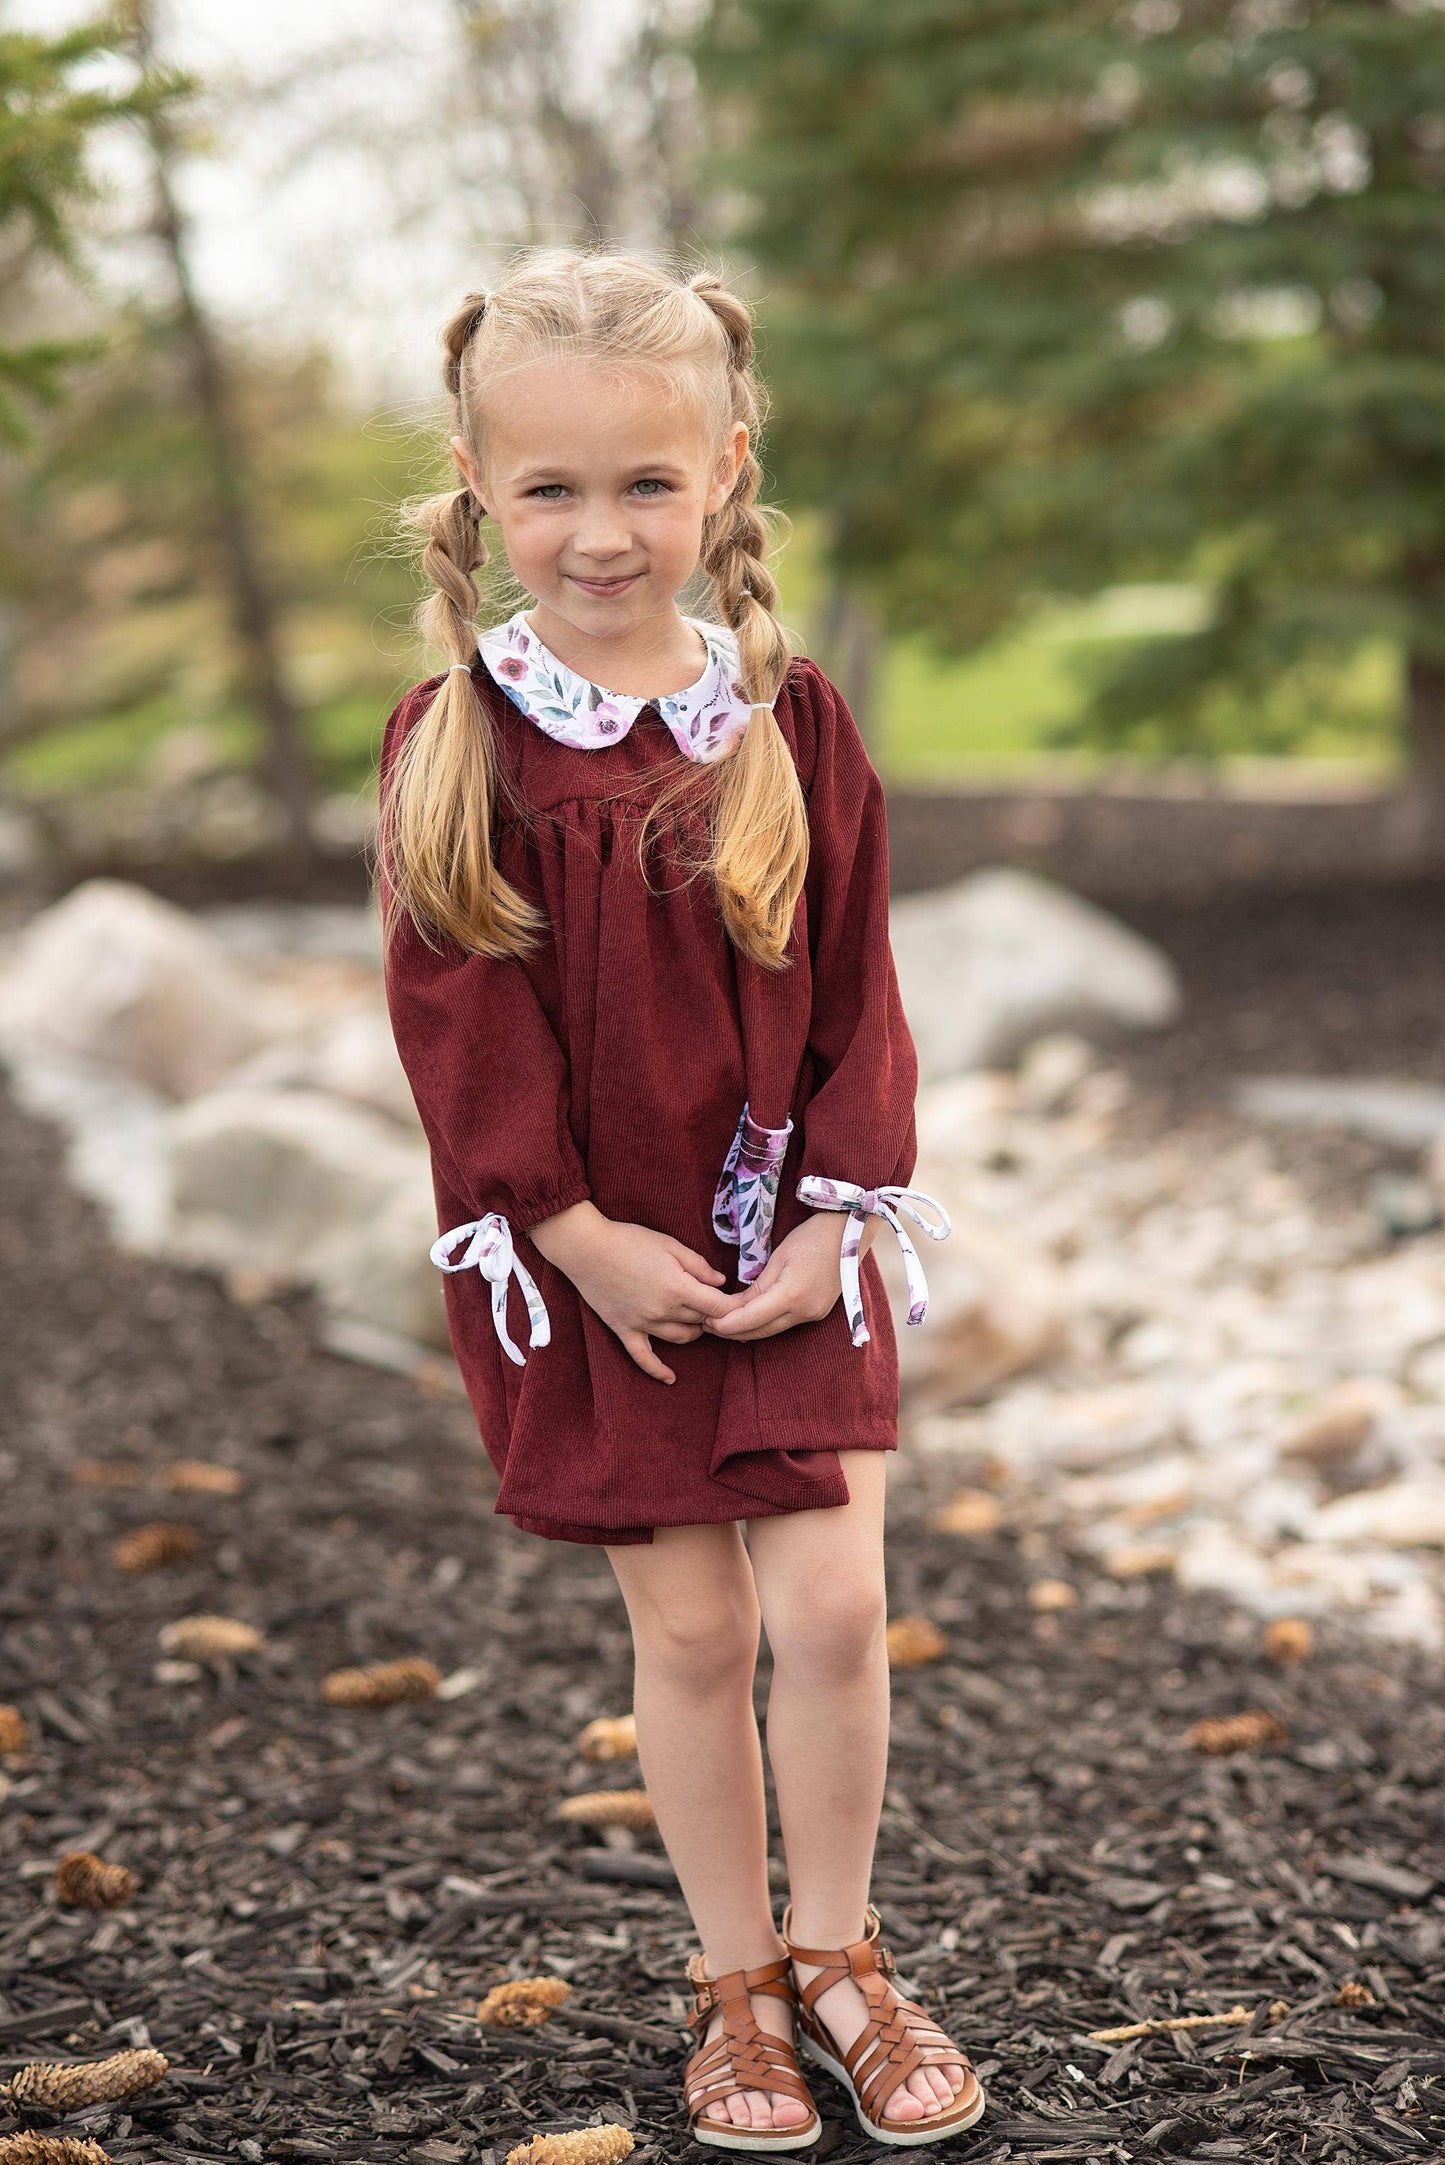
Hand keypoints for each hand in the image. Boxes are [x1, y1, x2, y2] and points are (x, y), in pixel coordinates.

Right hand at [528, 1201, 734, 1384]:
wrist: (586, 1249)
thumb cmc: (629, 1240)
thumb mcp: (670, 1245)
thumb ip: (698, 1265)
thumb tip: (720, 1282)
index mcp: (678, 1287)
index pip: (718, 1307)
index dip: (734, 1306)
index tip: (742, 1303)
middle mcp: (663, 1310)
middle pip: (701, 1321)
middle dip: (712, 1313)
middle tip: (716, 1304)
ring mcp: (643, 1323)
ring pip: (681, 1337)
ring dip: (694, 1330)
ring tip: (697, 1318)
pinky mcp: (625, 1330)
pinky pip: (643, 1357)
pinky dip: (657, 1370)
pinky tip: (671, 1379)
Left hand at [703, 1210, 877, 1342]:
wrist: (849, 1232)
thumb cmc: (810, 1237)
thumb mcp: (778, 1258)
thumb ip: (756, 1287)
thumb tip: (734, 1308)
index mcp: (792, 1295)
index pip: (751, 1319)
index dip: (726, 1324)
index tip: (706, 1322)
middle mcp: (805, 1311)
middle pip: (761, 1331)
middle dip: (733, 1331)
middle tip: (707, 1325)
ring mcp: (814, 1314)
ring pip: (773, 1330)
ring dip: (748, 1329)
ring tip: (723, 1323)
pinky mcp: (818, 1312)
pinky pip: (785, 1324)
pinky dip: (765, 1323)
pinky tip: (750, 1318)